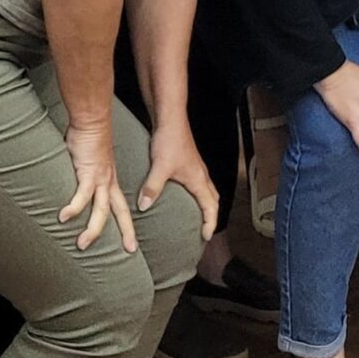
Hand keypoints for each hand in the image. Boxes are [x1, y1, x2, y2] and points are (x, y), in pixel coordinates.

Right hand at [59, 120, 136, 253]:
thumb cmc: (89, 140)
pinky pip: (82, 195)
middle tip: (130, 251)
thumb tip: (78, 187)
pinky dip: (74, 207)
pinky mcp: (88, 173)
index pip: (122, 208)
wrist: (92, 121)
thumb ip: (86, 177)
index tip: (131, 242)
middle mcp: (109, 183)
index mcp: (111, 182)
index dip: (127, 225)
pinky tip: (63, 218)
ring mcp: (100, 179)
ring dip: (93, 229)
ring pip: (101, 210)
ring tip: (82, 245)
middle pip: (120, 212)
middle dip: (126, 232)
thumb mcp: (93, 164)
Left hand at [137, 121, 218, 239]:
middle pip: (214, 200)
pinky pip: (200, 184)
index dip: (210, 223)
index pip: (211, 207)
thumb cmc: (170, 141)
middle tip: (204, 230)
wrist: (171, 121)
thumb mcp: (159, 167)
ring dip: (206, 205)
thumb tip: (144, 206)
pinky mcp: (190, 164)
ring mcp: (197, 169)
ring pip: (208, 191)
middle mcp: (201, 175)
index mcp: (198, 179)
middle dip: (211, 216)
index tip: (206, 236)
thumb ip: (152, 188)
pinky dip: (199, 195)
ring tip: (198, 217)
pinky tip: (186, 196)